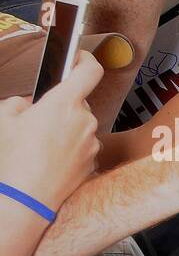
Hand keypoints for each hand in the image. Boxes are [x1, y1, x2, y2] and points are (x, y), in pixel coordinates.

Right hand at [0, 50, 102, 209]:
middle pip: (79, 103)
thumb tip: (30, 104)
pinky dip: (71, 148)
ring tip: (40, 145)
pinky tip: (50, 159)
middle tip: (38, 120)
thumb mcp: (4, 118)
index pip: (89, 71)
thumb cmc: (13, 159)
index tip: (79, 57)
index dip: (86, 59)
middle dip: (61, 106)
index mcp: (64, 104)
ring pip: (81, 126)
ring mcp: (91, 143)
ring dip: (66, 129)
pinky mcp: (92, 162)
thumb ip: (20, 102)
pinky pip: (83, 146)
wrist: (25, 199)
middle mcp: (84, 121)